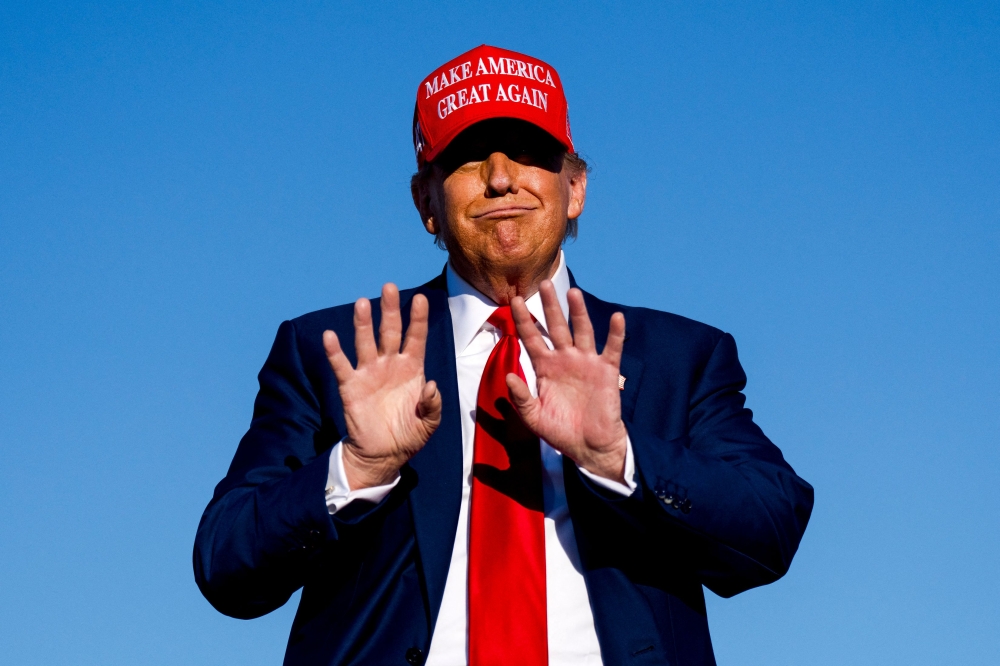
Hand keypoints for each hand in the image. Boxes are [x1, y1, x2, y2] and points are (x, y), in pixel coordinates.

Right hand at [323, 284, 441, 488]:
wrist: (383, 454)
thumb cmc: (409, 434)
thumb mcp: (429, 423)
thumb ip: (433, 405)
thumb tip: (431, 386)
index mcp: (412, 369)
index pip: (416, 338)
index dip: (418, 319)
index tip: (419, 298)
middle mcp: (390, 365)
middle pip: (390, 331)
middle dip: (389, 310)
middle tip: (388, 287)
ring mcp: (369, 373)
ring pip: (366, 342)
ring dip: (363, 323)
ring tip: (362, 303)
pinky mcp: (351, 386)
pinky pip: (342, 366)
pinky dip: (335, 352)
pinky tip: (330, 336)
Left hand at [506, 281, 628, 482]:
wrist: (589, 446)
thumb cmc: (560, 431)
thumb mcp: (534, 417)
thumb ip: (520, 397)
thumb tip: (508, 376)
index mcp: (545, 368)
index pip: (532, 338)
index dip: (524, 321)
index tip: (516, 301)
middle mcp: (565, 359)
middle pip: (556, 327)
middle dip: (550, 306)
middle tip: (543, 283)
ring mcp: (586, 362)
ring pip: (582, 331)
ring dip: (578, 312)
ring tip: (573, 293)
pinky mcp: (607, 371)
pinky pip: (612, 349)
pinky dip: (615, 333)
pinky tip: (617, 317)